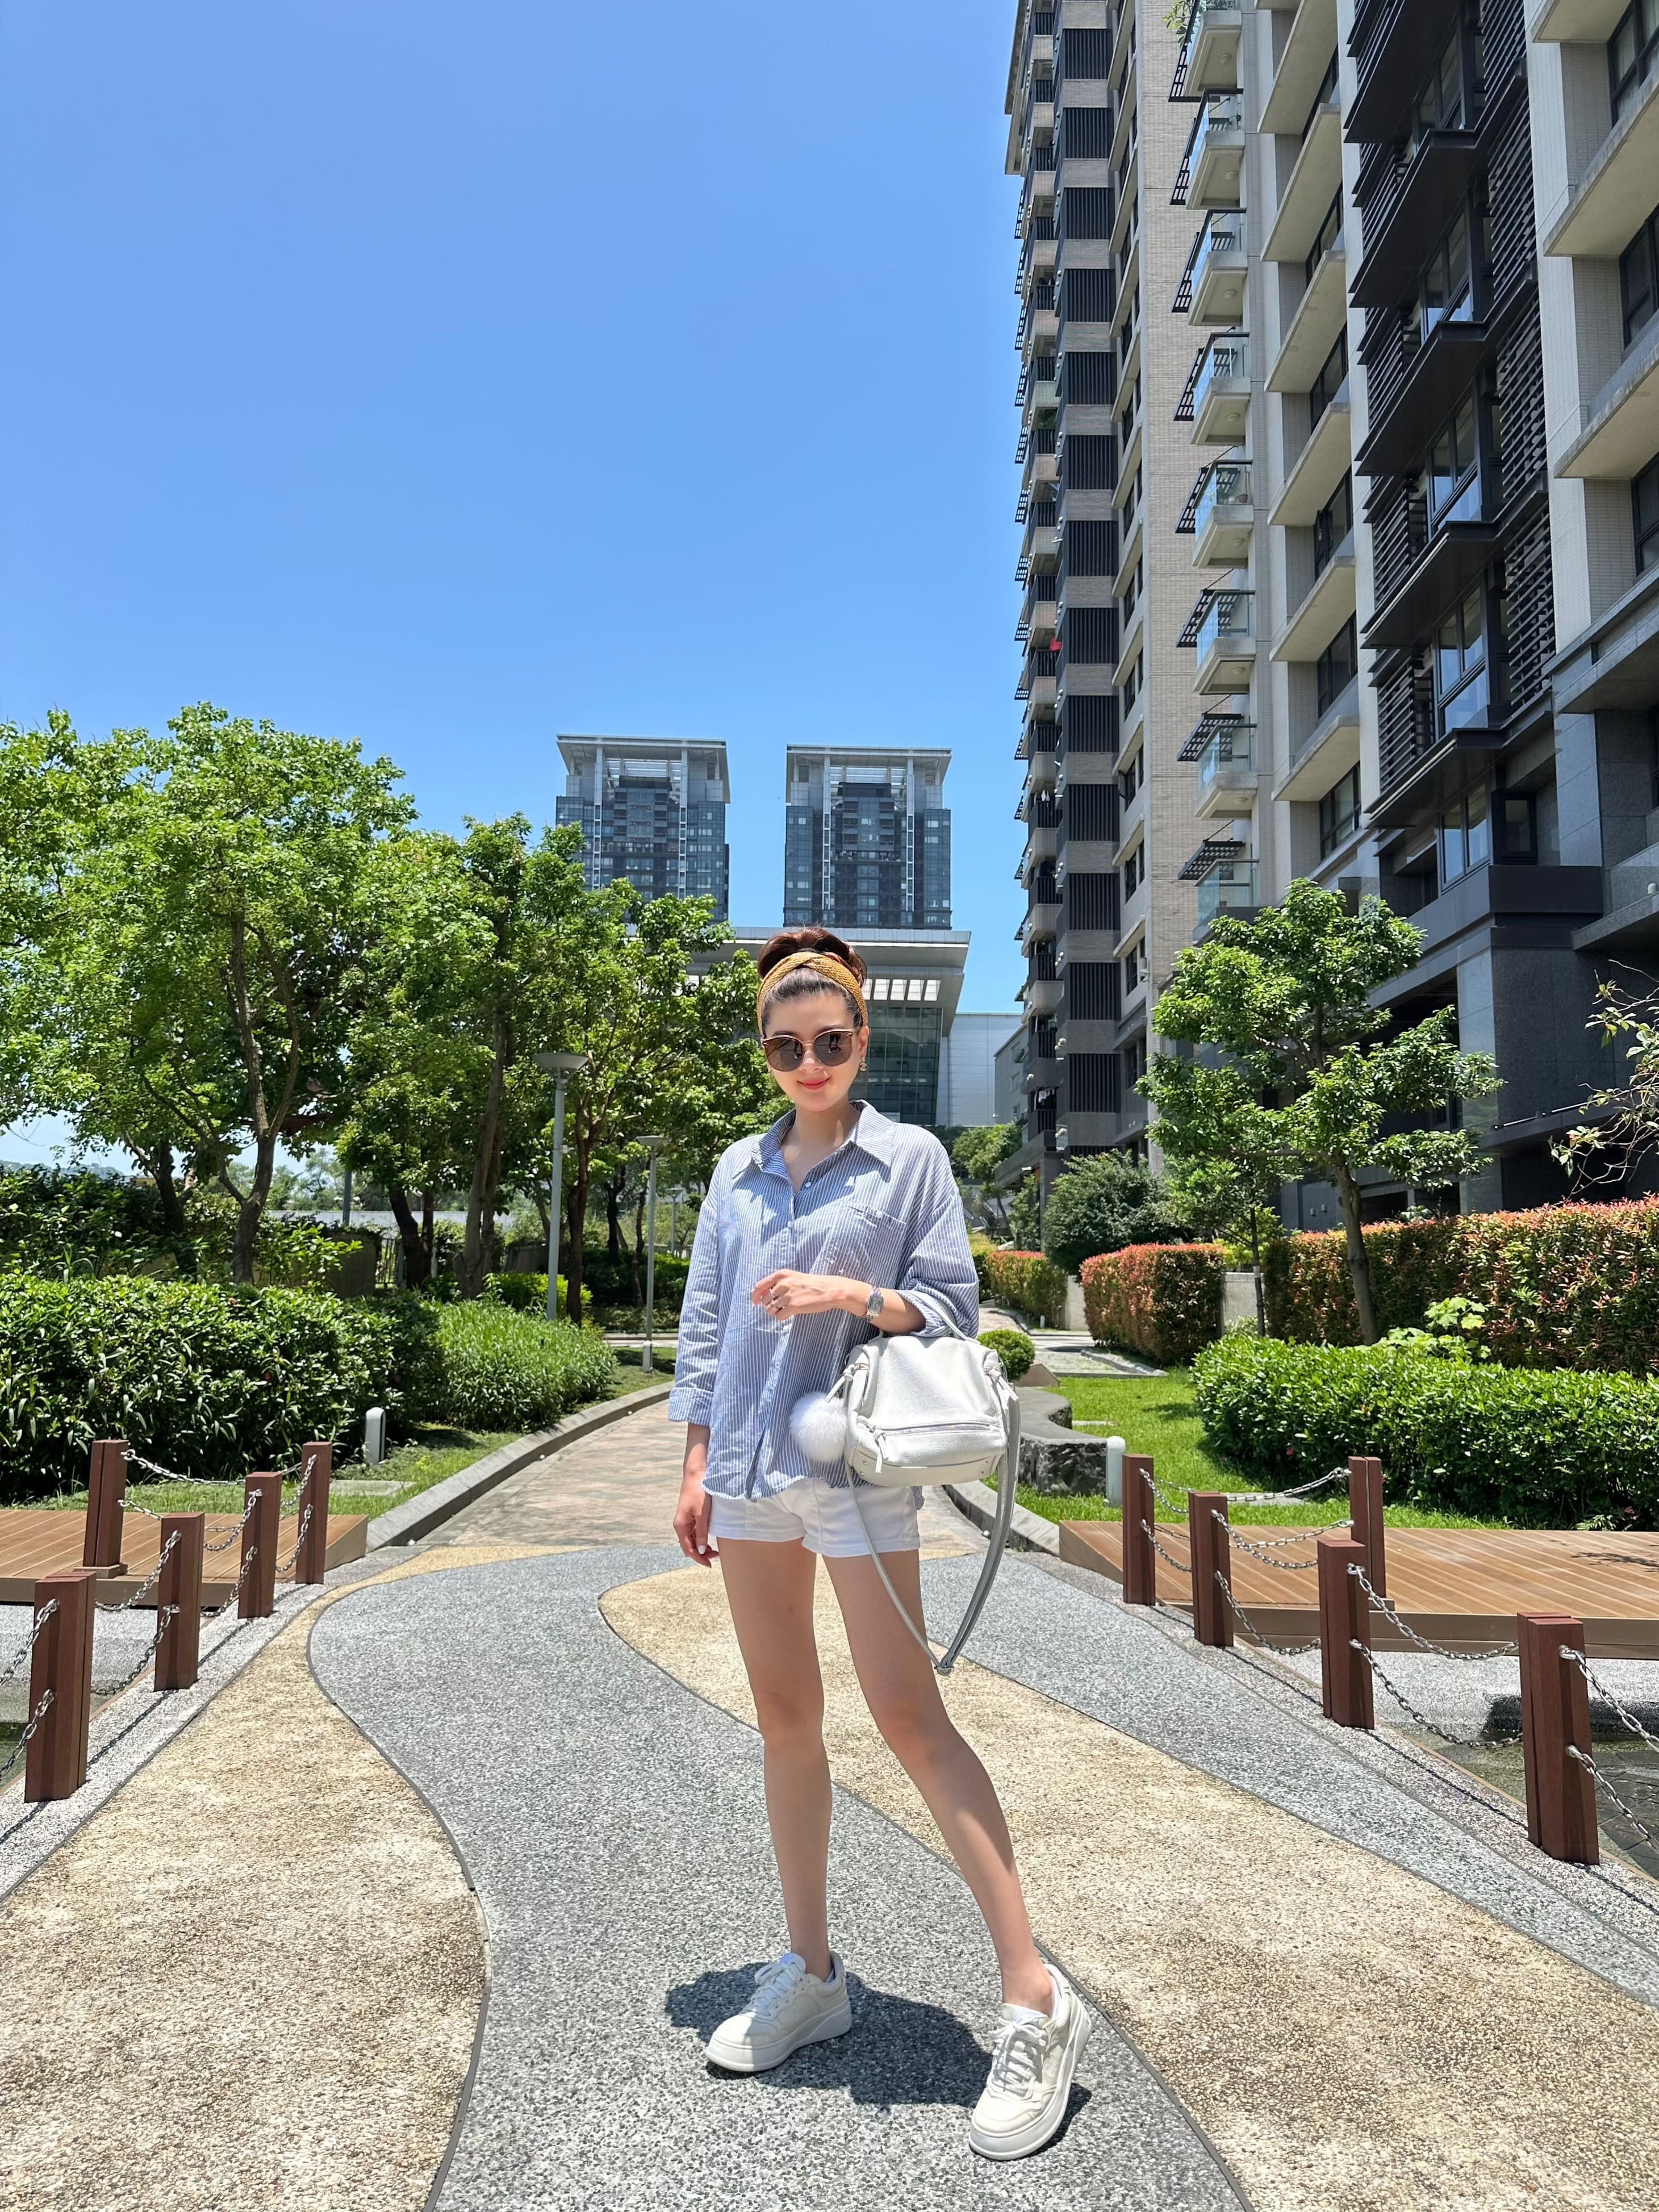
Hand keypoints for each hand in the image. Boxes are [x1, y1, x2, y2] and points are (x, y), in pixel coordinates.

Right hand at [673, 1465, 716, 1565]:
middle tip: (716, 1556)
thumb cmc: (698, 1492)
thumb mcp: (702, 1514)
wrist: (696, 1475)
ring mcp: (685, 1521)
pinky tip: (709, 1540)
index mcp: (680, 1526)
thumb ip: (702, 1533)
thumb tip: (701, 1550)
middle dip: (701, 1554)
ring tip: (715, 1550)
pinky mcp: (690, 1517)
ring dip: (702, 1547)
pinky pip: (694, 1533)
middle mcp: (681, 1525)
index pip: (688, 1549)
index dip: (698, 1558)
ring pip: (692, 1540)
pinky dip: (701, 1539)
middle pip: (689, 1546)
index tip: (709, 1564)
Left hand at [751, 1270, 865, 1319]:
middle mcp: (783, 1283)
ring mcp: (788, 1295)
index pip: (759, 1286)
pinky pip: (779, 1316)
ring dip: (775, 1312)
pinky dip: (783, 1317)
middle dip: (769, 1305)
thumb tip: (762, 1296)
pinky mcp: (793, 1306)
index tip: (755, 1302)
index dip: (755, 1296)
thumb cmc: (812, 1284)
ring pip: (770, 1309)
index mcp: (782, 1274)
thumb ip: (779, 1283)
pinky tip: (791, 1313)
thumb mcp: (794, 1277)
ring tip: (786, 1309)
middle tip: (779, 1306)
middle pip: (764, 1300)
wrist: (830, 1290)